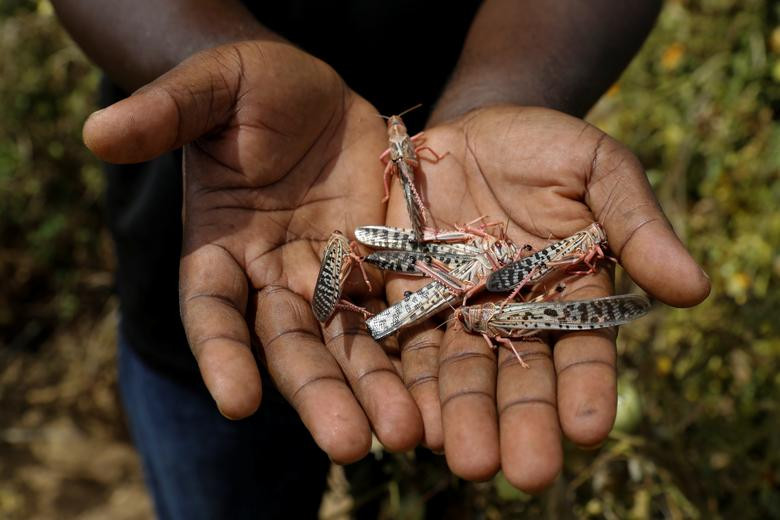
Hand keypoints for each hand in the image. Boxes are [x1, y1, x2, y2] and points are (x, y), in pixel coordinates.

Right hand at [83, 41, 421, 462]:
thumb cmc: (249, 85)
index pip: (213, 310)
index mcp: (218, 248)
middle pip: (291, 343)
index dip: (222, 353)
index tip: (238, 401)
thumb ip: (165, 113)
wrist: (313, 90)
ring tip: (406, 433)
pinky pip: (398, 308)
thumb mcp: (211, 88)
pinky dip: (416, 345)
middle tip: (350, 445)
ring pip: (350, 340)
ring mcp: (328, 274)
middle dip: (318, 392)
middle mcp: (271, 276)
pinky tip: (440, 386)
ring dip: (375, 387)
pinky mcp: (379, 262)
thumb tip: (94, 130)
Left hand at [384, 106, 709, 489]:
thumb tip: (694, 289)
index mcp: (569, 292)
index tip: (590, 429)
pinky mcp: (408, 296)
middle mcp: (514, 314)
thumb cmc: (545, 145)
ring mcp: (458, 309)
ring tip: (463, 457)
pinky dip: (407, 380)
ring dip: (461, 415)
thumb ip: (636, 224)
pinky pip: (406, 342)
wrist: (470, 129)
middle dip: (521, 422)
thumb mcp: (597, 168)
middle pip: (519, 375)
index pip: (583, 349)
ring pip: (460, 370)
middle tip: (523, 470)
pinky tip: (410, 418)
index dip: (587, 388)